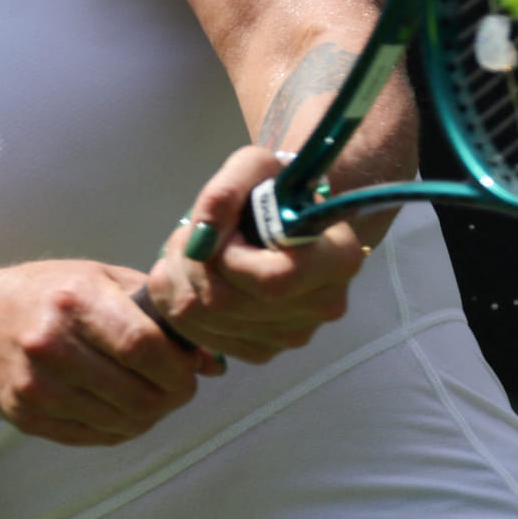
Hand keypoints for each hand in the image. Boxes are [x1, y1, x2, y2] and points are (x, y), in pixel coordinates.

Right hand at [0, 261, 219, 445]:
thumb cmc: (45, 294)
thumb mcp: (98, 278)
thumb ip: (155, 311)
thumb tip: (211, 360)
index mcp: (74, 299)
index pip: (143, 346)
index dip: (179, 367)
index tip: (190, 368)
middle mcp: (51, 343)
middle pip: (137, 393)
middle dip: (172, 396)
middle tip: (177, 386)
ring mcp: (36, 385)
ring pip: (122, 422)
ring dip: (149, 415)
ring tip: (149, 393)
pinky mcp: (28, 416)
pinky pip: (96, 437)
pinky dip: (120, 427)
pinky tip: (118, 405)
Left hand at [144, 145, 365, 362]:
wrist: (284, 220)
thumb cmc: (275, 189)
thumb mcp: (254, 167)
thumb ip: (224, 193)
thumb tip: (200, 242)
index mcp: (337, 258)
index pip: (272, 281)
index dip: (230, 257)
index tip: (227, 230)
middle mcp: (323, 306)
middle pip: (226, 302)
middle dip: (192, 262)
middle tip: (193, 235)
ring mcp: (293, 336)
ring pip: (204, 319)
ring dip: (179, 278)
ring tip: (194, 251)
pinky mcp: (263, 351)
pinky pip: (199, 335)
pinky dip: (180, 301)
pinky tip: (196, 275)